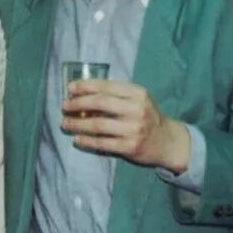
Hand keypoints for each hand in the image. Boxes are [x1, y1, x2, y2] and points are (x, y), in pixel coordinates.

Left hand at [63, 79, 191, 171]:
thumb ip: (117, 95)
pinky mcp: (131, 147)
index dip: (85, 86)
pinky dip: (87, 141)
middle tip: (65, 106)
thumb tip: (84, 93)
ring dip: (78, 124)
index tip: (70, 88)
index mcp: (138, 93)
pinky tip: (77, 139)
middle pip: (100, 103)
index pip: (106, 86)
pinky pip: (103, 143)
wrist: (167, 141)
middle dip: (78, 103)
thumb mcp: (138, 100)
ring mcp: (134, 129)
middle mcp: (137, 110)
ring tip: (65, 123)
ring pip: (98, 124)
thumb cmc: (147, 117)